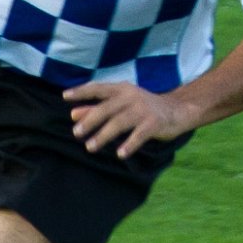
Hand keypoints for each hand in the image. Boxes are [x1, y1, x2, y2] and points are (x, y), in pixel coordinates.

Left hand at [63, 81, 194, 158]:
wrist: (177, 110)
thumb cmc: (143, 108)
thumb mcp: (120, 104)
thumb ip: (97, 108)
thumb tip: (73, 114)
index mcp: (121, 89)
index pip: (98, 88)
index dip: (82, 91)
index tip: (65, 97)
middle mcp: (131, 96)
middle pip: (107, 108)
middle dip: (90, 120)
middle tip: (76, 133)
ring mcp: (143, 110)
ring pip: (120, 122)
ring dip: (104, 135)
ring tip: (90, 147)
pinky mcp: (154, 123)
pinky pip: (139, 135)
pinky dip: (129, 144)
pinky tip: (120, 154)